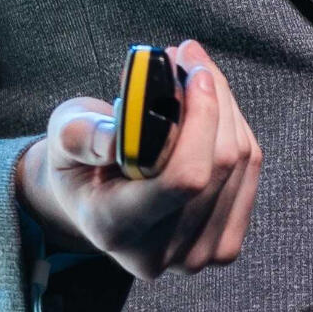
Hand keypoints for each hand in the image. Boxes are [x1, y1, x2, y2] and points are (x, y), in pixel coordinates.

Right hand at [13, 40, 262, 281]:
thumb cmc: (77, 159)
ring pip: (241, 161)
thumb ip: (81, 134)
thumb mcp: (63, 135)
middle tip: (188, 56)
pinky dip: (235, 128)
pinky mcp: (223, 243)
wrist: (93, 200)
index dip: (199, 117)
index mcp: (115, 227)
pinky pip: (250, 170)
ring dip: (225, 105)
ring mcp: (197, 255)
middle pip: (219, 164)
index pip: (183, 179)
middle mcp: (159, 253)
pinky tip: (211, 109)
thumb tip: (115, 137)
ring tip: (194, 76)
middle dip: (212, 97)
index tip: (189, 69)